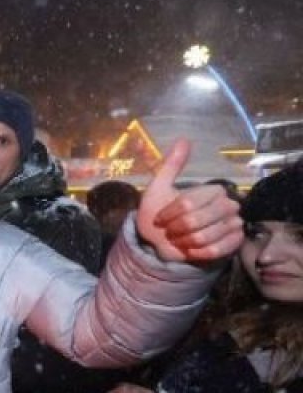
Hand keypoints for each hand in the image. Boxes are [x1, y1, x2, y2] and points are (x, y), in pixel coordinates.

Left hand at [136, 139, 243, 262]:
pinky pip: (218, 249)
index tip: (160, 219)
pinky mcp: (234, 242)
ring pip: (206, 236)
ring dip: (186, 242)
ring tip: (181, 240)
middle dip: (177, 229)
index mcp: (212, 190)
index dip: (171, 214)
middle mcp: (227, 205)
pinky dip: (200, 252)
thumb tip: (184, 139)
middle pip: (197, 220)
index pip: (189, 203)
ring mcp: (233, 224)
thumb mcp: (158, 188)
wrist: (160, 241)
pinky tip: (192, 250)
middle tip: (171, 231)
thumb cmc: (159, 213)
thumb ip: (171, 165)